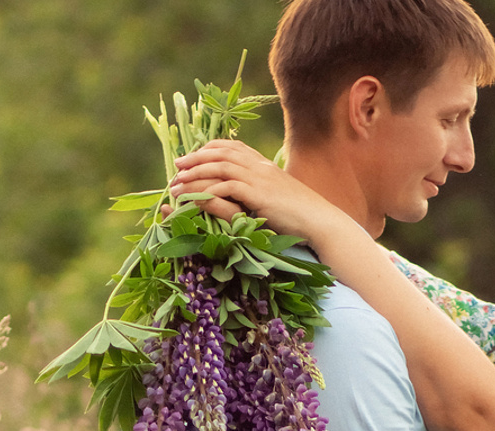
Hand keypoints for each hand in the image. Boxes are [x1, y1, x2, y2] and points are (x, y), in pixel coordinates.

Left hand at [170, 139, 339, 244]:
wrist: (318, 220)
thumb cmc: (298, 215)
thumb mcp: (275, 197)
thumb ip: (257, 190)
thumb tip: (244, 193)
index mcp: (261, 163)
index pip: (229, 146)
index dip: (207, 149)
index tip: (190, 158)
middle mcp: (258, 165)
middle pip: (220, 153)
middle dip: (195, 159)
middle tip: (176, 168)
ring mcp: (259, 178)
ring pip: (220, 168)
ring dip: (196, 175)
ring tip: (178, 184)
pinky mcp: (259, 194)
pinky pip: (228, 187)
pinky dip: (209, 191)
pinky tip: (196, 198)